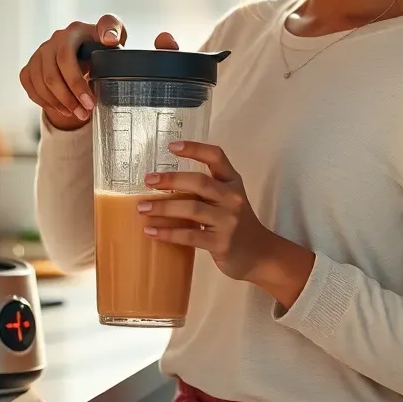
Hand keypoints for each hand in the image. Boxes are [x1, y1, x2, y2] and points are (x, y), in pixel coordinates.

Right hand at [20, 15, 180, 131]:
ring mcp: (43, 50)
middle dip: (75, 86)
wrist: (75, 77)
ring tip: (79, 114)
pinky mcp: (30, 66)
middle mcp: (64, 34)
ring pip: (46, 76)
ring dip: (62, 99)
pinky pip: (32, 85)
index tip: (110, 41)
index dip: (108, 29)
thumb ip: (157, 52)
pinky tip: (63, 109)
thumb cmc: (106, 67)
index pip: (106, 22)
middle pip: (63, 58)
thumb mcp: (128, 60)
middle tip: (89, 106)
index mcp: (93, 29)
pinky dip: (47, 101)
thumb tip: (166, 40)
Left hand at [138, 140, 275, 281]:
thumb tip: (163, 185)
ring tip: (142, 208)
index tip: (171, 146)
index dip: (195, 149)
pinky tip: (151, 231)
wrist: (260, 255)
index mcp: (233, 182)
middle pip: (200, 182)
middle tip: (148, 180)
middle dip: (171, 180)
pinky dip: (168, 233)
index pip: (216, 157)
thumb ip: (206, 191)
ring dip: (164, 207)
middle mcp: (233, 198)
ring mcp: (228, 221)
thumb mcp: (227, 200)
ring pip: (192, 209)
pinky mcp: (221, 243)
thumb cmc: (236, 224)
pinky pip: (190, 235)